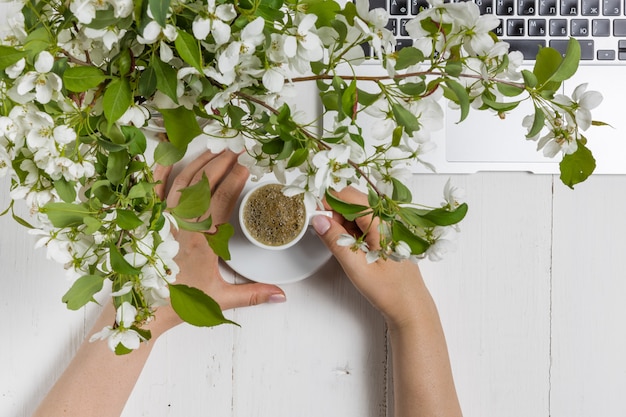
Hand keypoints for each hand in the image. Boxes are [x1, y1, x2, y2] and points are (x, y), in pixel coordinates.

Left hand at [151, 150, 285, 334]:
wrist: (145, 310)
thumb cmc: (181, 303)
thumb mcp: (221, 299)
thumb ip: (253, 294)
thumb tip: (282, 295)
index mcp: (202, 239)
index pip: (223, 199)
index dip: (236, 178)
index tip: (249, 164)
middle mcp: (182, 224)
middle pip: (204, 183)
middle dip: (223, 161)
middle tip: (238, 147)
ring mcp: (163, 219)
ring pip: (182, 180)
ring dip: (200, 161)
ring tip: (216, 148)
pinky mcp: (149, 221)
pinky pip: (152, 190)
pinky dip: (159, 170)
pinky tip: (169, 154)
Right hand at [312, 186, 462, 416]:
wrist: (411, 309)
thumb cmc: (389, 291)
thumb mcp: (357, 267)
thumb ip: (336, 240)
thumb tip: (318, 219)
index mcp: (381, 222)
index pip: (349, 196)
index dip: (329, 202)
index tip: (315, 216)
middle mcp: (387, 219)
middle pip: (353, 201)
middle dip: (335, 212)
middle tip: (327, 233)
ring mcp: (387, 227)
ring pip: (357, 212)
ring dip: (342, 222)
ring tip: (340, 244)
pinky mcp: (385, 236)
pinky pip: (364, 224)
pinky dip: (351, 230)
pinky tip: (350, 247)